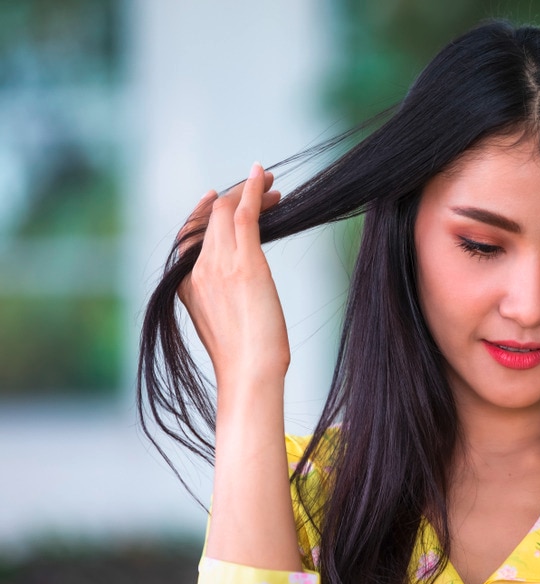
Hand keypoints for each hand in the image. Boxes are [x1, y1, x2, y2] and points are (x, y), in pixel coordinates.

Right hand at [176, 163, 287, 385]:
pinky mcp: (244, 262)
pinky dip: (253, 190)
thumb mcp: (227, 328)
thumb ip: (225, 304)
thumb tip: (246, 297)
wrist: (250, 373)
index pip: (190, 237)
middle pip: (208, 219)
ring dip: (250, 192)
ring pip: (226, 212)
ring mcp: (218, 265)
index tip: (220, 198)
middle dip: (234, 198)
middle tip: (265, 188)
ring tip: (274, 184)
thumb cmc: (247, 362)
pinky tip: (264, 176)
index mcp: (186, 287)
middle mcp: (196, 271)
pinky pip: (243, 214)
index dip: (204, 213)